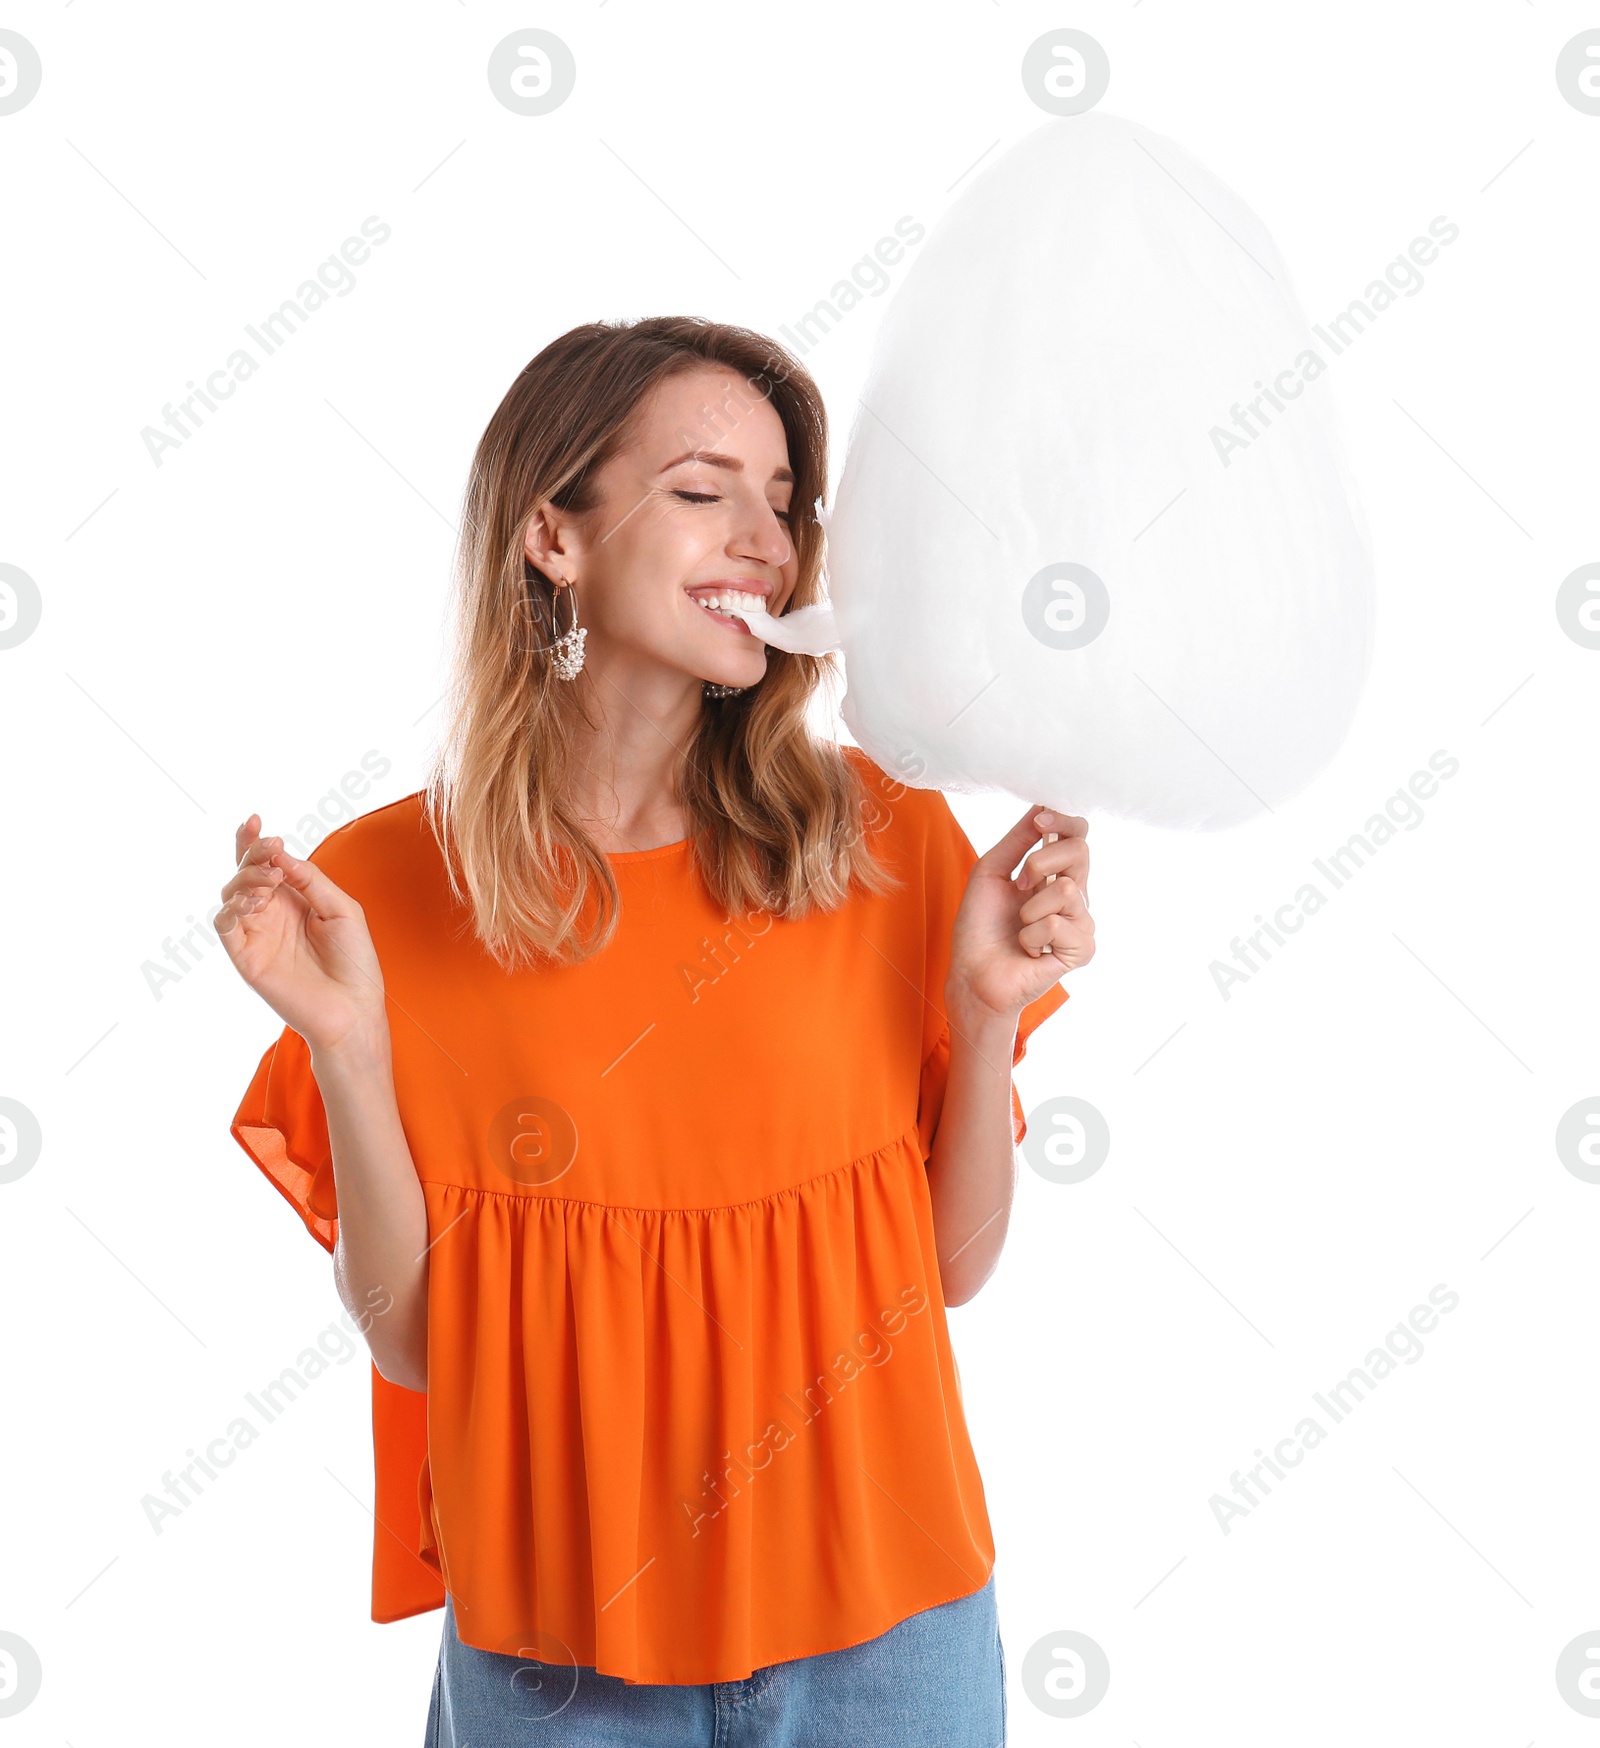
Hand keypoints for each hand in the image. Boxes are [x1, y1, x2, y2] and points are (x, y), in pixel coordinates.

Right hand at [216, 816, 387, 1054]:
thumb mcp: (341, 908)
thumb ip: (311, 879)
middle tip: (271, 848)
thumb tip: (280, 852)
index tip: (255, 819)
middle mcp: (271, 914)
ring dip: (246, 878)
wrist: (354, 1007)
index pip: (266, 863)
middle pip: (245, 872)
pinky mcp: (246, 957)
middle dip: (252, 854)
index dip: (254, 841)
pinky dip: (232, 907)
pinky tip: (255, 901)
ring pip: (231, 894)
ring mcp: (256, 934)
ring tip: (272, 878)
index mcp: (294, 899)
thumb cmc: (354, 961)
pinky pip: (225, 925)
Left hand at [945, 805, 1093, 1025]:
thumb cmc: (979, 927)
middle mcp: (1074, 896)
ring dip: (1029, 909)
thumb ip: (1017, 840)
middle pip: (1081, 852)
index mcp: (1054, 875)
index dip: (1064, 821)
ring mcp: (1081, 923)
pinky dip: (1032, 935)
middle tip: (1020, 884)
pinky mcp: (1081, 950)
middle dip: (1041, 861)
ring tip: (1020, 928)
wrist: (972, 974)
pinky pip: (1060, 924)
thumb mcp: (991, 872)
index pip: (1078, 836)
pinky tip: (1030, 950)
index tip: (1040, 820)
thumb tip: (1041, 806)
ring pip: (1068, 890)